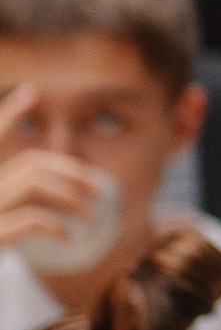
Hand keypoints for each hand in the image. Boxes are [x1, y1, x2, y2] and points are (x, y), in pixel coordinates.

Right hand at [0, 88, 104, 253]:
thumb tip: (71, 192)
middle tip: (103, 187)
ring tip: (92, 212)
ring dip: (69, 194)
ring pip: (31, 183)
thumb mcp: (4, 222)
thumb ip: (24, 199)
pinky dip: (54, 225)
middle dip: (71, 171)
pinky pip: (28, 219)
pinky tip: (68, 236)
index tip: (29, 92)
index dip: (6, 115)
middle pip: (31, 164)